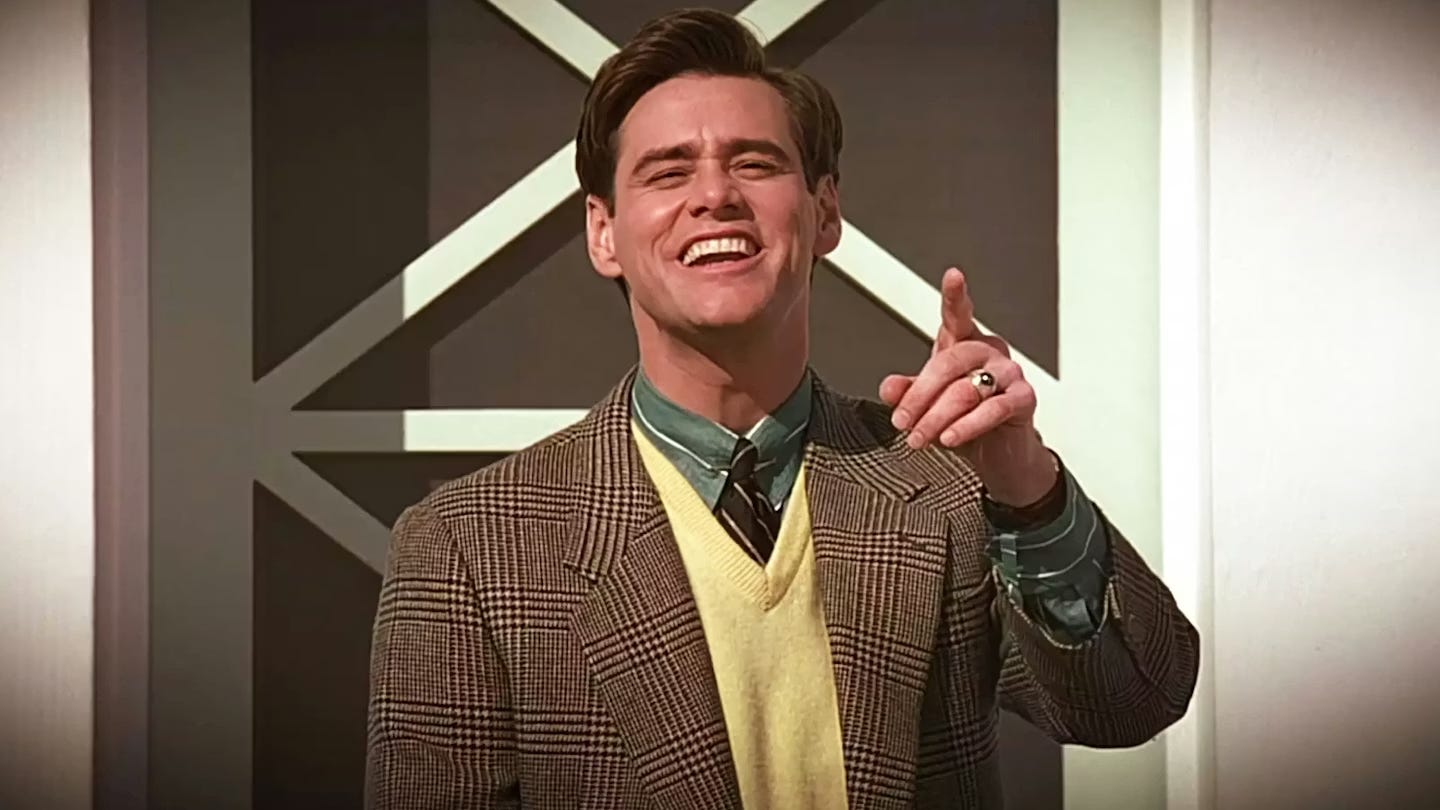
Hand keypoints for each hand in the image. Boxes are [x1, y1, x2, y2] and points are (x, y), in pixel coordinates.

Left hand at [879, 267, 1056, 506]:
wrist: (998, 454)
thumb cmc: (963, 418)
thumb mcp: (928, 405)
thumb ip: (908, 392)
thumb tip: (889, 388)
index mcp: (965, 343)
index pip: (958, 315)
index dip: (956, 296)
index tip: (953, 276)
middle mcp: (989, 351)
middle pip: (949, 363)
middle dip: (920, 396)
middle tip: (901, 422)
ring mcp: (1010, 373)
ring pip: (966, 390)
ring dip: (936, 418)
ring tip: (918, 438)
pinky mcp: (1024, 399)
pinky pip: (992, 410)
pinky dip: (966, 426)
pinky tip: (949, 438)